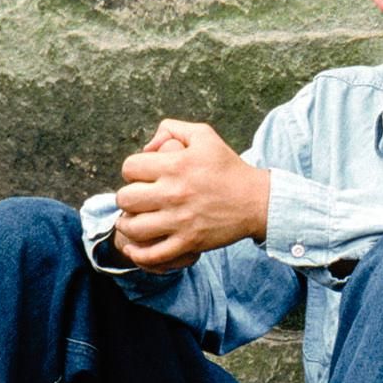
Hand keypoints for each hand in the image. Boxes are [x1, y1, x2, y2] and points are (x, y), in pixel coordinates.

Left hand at [113, 120, 270, 271]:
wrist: (257, 201)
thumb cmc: (229, 167)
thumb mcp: (204, 135)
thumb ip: (172, 128)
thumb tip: (147, 146)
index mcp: (175, 165)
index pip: (130, 168)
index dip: (132, 171)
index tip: (142, 177)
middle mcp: (174, 193)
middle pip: (126, 198)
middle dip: (127, 198)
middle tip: (137, 200)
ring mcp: (181, 220)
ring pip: (133, 227)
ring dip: (128, 224)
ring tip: (133, 221)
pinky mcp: (189, 242)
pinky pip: (153, 254)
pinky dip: (139, 254)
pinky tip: (136, 248)